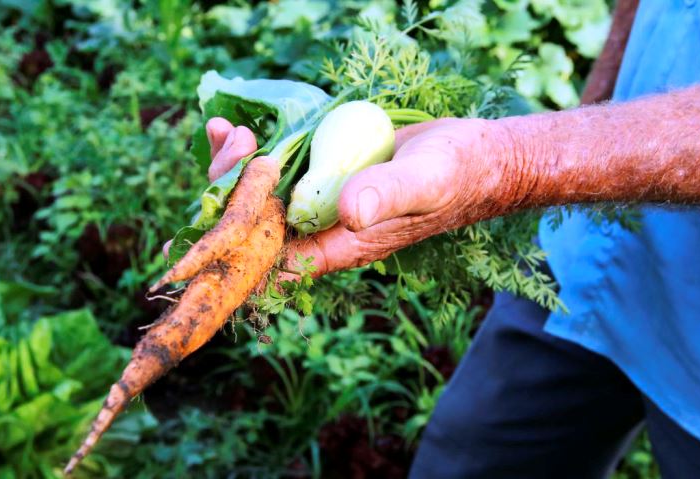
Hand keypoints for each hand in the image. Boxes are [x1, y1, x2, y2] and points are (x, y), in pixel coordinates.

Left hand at [165, 116, 523, 277]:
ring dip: (233, 164)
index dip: (238, 235)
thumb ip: (389, 196)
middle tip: (234, 142)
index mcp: (338, 246)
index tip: (225, 197)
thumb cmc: (454, 175)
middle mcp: (319, 227)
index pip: (272, 256)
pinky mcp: (320, 170)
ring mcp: (317, 198)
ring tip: (226, 129)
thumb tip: (349, 211)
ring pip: (258, 193)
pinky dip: (251, 148)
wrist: (473, 156)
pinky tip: (232, 125)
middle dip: (229, 187)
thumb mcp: (425, 183)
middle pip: (254, 222)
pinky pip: (276, 165)